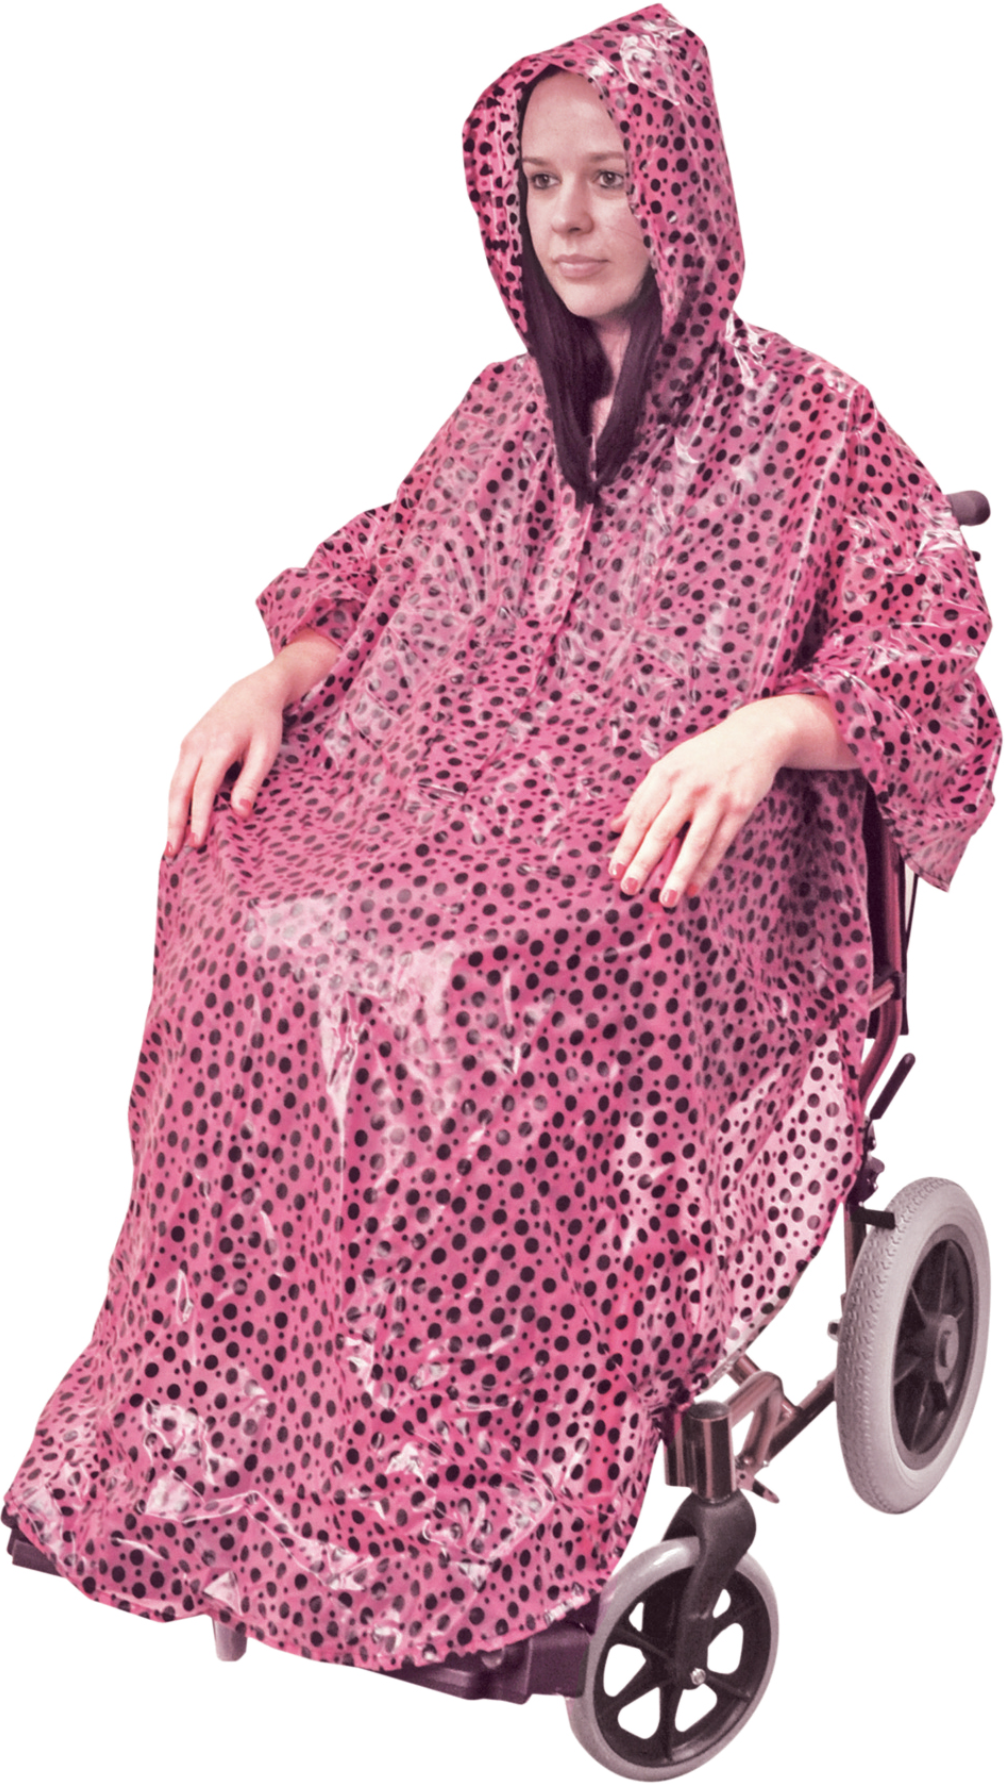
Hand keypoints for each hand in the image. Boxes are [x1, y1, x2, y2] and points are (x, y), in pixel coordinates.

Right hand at [166, 661, 286, 854]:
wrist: (253, 692)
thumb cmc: (263, 723)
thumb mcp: (266, 751)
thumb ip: (252, 781)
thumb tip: (240, 812)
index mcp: (218, 745)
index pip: (203, 788)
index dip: (198, 816)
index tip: (197, 841)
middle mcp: (196, 745)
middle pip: (179, 790)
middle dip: (174, 822)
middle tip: (172, 852)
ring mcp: (188, 745)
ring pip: (174, 785)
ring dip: (172, 815)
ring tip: (172, 844)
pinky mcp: (187, 748)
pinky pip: (178, 778)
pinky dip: (176, 801)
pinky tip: (179, 821)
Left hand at [608, 696, 853, 905]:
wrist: (754, 737)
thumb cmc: (704, 756)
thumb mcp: (669, 766)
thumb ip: (642, 797)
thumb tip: (614, 826)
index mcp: (666, 774)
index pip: (640, 817)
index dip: (626, 846)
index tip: (614, 871)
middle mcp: (689, 786)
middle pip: (662, 832)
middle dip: (644, 863)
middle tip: (629, 889)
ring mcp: (716, 798)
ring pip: (693, 843)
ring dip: (678, 874)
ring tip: (666, 900)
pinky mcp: (739, 808)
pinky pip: (720, 845)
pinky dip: (706, 868)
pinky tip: (693, 887)